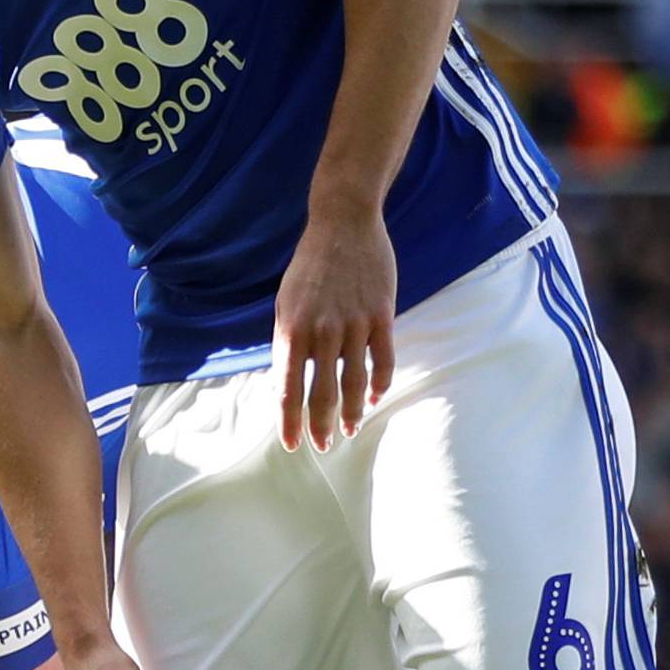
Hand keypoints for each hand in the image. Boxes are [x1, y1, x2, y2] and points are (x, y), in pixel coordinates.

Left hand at [273, 203, 396, 451]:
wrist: (343, 224)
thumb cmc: (310, 266)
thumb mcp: (285, 301)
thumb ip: (288, 340)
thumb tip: (288, 379)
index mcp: (291, 330)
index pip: (286, 388)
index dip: (289, 420)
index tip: (291, 443)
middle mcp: (321, 332)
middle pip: (320, 393)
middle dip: (319, 425)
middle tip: (321, 446)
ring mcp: (354, 325)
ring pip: (353, 383)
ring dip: (350, 412)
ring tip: (348, 431)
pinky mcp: (381, 316)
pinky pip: (383, 360)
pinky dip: (379, 384)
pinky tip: (374, 398)